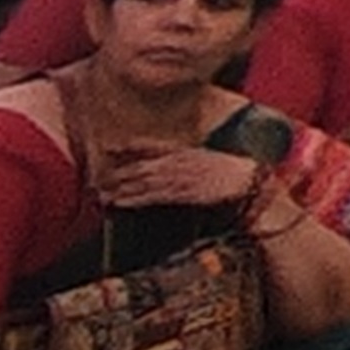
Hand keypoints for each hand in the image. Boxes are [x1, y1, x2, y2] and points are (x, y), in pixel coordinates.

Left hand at [91, 142, 266, 212]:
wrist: (251, 182)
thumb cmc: (233, 173)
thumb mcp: (209, 158)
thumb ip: (189, 158)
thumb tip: (173, 163)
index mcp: (184, 151)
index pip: (150, 147)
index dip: (127, 148)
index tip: (108, 149)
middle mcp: (179, 162)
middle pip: (140, 167)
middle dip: (117, 174)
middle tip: (97, 181)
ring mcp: (181, 177)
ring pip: (143, 182)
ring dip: (121, 189)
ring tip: (102, 195)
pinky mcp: (184, 192)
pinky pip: (154, 196)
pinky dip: (136, 199)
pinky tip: (121, 203)